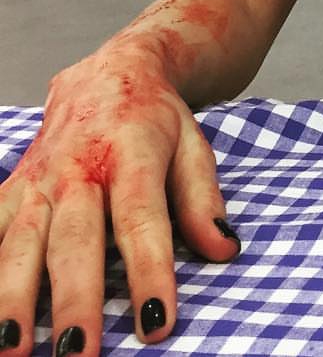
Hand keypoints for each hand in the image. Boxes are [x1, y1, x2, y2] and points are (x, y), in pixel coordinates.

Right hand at [0, 47, 238, 354]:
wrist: (110, 70)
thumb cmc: (157, 120)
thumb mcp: (192, 145)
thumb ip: (203, 200)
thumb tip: (224, 249)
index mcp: (132, 153)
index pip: (142, 219)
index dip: (149, 273)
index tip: (156, 325)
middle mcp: (78, 167)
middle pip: (75, 239)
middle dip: (73, 301)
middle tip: (78, 356)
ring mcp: (38, 179)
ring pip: (19, 242)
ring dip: (11, 298)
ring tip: (11, 351)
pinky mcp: (11, 188)